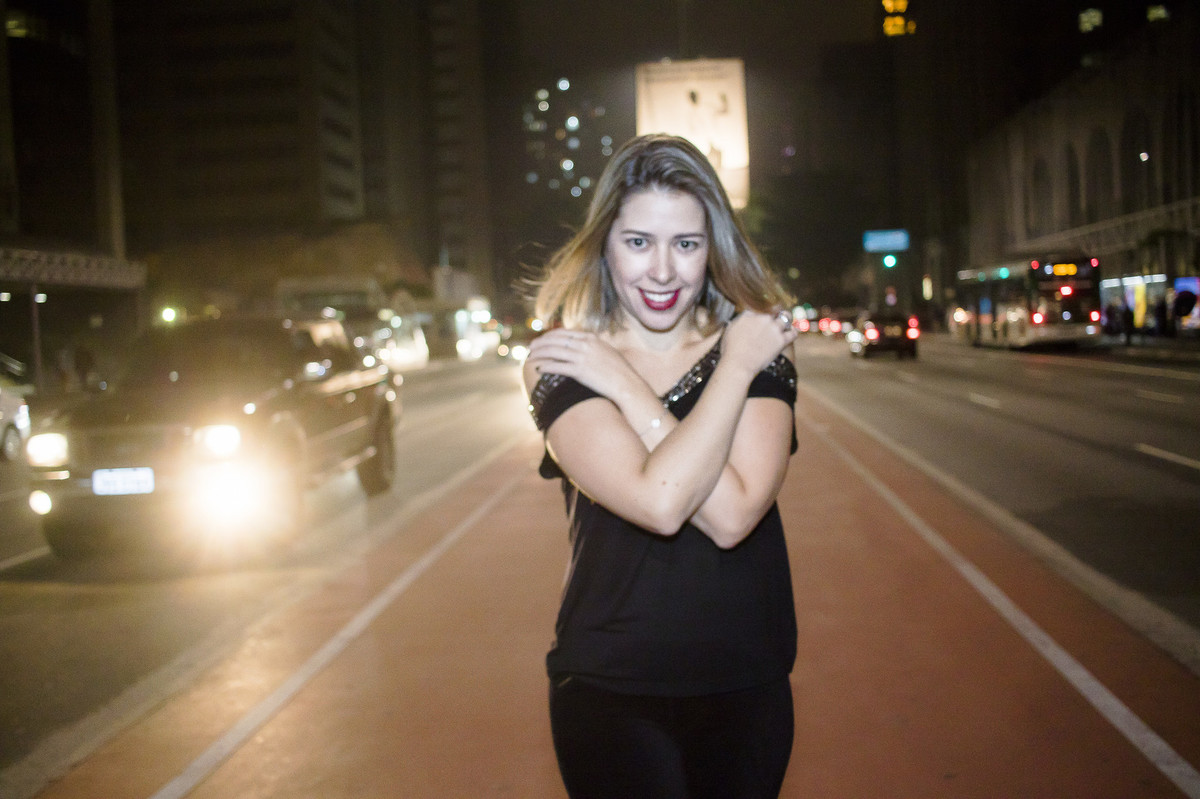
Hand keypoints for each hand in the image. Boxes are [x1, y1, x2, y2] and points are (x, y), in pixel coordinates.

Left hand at [525, 328, 640, 399]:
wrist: (627, 384)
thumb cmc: (619, 371)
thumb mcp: (606, 352)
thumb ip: (593, 347)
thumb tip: (582, 346)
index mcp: (591, 338)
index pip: (564, 333)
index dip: (549, 336)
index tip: (542, 340)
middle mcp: (585, 344)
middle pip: (555, 340)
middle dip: (540, 343)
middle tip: (531, 348)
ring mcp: (582, 357)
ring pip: (553, 352)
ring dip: (539, 354)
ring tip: (530, 357)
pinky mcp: (580, 371)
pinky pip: (558, 366)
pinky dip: (546, 366)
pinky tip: (539, 369)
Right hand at [720, 308, 796, 376]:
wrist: (737, 364)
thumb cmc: (730, 351)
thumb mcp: (729, 331)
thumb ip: (738, 322)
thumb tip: (743, 320)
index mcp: (748, 314)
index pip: (759, 308)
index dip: (762, 313)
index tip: (762, 319)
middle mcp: (762, 318)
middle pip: (774, 309)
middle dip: (775, 313)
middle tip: (776, 318)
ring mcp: (773, 328)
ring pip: (786, 317)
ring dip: (787, 319)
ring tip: (786, 324)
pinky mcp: (781, 340)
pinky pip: (793, 332)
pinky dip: (793, 332)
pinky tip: (792, 333)